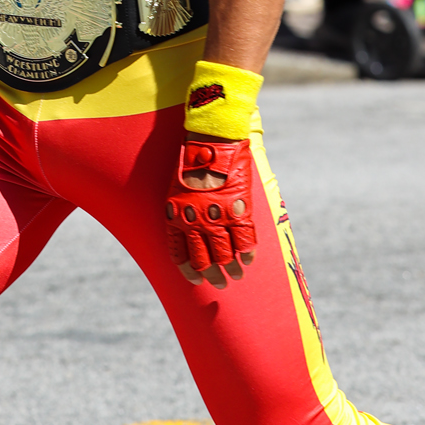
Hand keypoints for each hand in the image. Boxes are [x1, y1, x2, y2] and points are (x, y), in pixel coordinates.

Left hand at [165, 139, 256, 288]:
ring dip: (231, 269)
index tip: (196, 281)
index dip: (190, 271)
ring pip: (225, 255)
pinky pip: (245, 239)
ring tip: (236, 275)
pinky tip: (248, 259)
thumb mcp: (177, 190)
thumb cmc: (191, 162)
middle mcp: (194, 222)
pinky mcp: (237, 210)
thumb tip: (192, 232)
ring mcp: (217, 217)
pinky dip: (247, 252)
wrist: (210, 141)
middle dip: (212, 275)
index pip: (180, 255)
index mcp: (175, 217)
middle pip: (204, 260)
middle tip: (220, 283)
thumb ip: (184, 213)